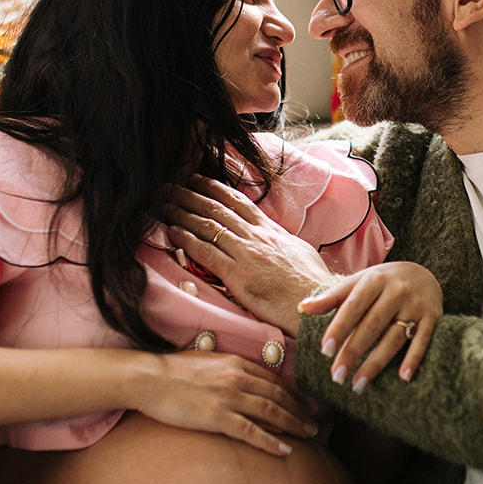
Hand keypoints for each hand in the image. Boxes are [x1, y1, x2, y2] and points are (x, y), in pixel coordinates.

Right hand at [136, 349, 318, 457]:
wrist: (148, 378)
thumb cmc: (173, 371)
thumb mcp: (208, 361)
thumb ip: (229, 369)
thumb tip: (245, 379)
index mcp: (237, 363)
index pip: (274, 380)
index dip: (294, 394)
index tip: (307, 404)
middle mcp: (238, 378)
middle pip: (279, 396)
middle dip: (300, 410)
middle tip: (315, 423)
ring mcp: (229, 397)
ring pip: (272, 413)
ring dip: (294, 424)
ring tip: (308, 435)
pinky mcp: (217, 416)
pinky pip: (251, 432)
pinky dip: (271, 442)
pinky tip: (285, 450)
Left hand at [164, 175, 336, 331]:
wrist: (319, 303)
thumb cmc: (314, 283)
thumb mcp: (301, 252)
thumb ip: (283, 242)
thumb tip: (278, 238)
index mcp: (272, 231)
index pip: (239, 202)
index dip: (215, 189)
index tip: (198, 179)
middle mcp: (257, 237)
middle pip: (218, 209)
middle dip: (191, 195)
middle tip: (171, 185)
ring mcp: (246, 254)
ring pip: (208, 226)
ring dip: (182, 213)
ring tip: (163, 204)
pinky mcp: (237, 275)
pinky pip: (206, 253)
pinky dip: (186, 240)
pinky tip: (172, 232)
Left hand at [299, 262, 440, 392]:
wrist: (424, 271)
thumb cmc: (382, 281)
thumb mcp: (358, 282)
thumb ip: (332, 297)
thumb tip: (302, 308)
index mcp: (375, 280)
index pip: (353, 306)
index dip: (339, 328)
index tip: (325, 350)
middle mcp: (397, 291)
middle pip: (372, 325)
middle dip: (353, 352)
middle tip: (337, 377)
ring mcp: (416, 305)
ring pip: (394, 338)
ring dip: (376, 363)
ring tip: (357, 385)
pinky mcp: (433, 317)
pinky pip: (422, 341)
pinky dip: (413, 359)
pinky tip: (402, 378)